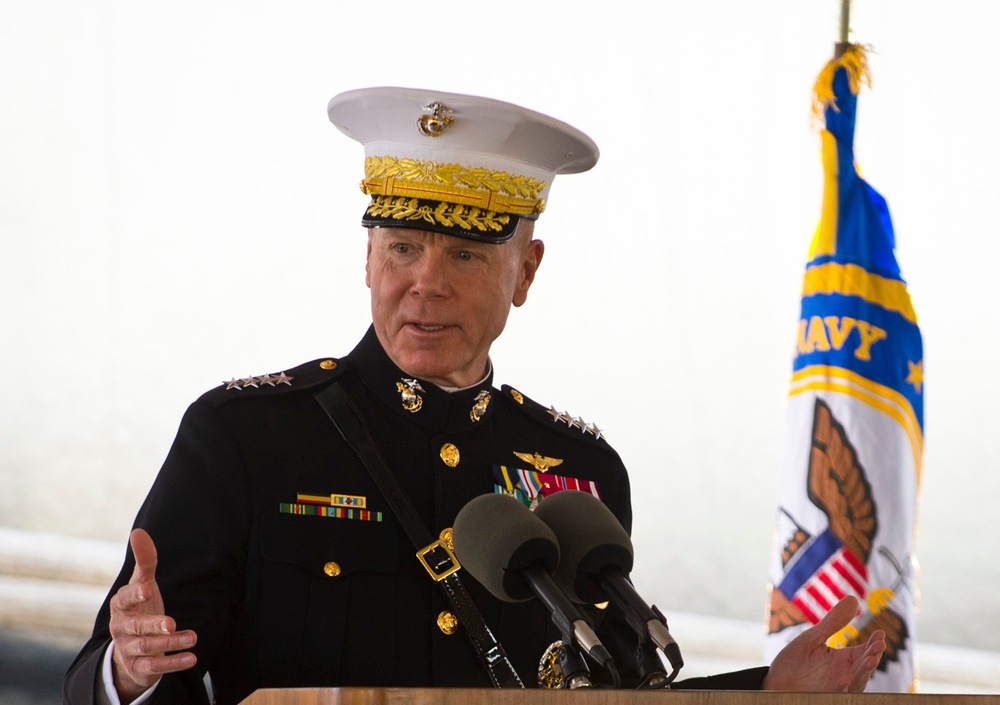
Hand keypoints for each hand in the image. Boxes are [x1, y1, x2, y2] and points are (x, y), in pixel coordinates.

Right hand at [108, 528, 198, 702]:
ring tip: (193, 637)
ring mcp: (128, 649)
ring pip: (147, 648)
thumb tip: (138, 531)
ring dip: (170, 645)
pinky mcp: (139, 667)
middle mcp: (121, 628)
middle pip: (136, 627)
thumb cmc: (139, 608)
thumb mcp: (142, 585)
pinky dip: (172, 664)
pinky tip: (191, 658)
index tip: (148, 589)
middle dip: (153, 625)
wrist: (128, 648)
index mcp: (120, 606)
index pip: (124, 599)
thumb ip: (144, 561)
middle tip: (173, 623)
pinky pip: (154, 668)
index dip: (135, 594)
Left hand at [763, 595, 885, 691]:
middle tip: (878, 646)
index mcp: (843, 660)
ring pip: (857, 683)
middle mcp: (844, 674)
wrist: (774, 684)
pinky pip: (839, 695)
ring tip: (870, 660)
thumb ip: (833, 623)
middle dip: (872, 656)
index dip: (873, 643)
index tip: (880, 633)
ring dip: (863, 672)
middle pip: (864, 667)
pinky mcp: (827, 697)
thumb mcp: (812, 638)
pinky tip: (844, 680)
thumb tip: (854, 598)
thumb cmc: (793, 662)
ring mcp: (837, 688)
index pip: (864, 650)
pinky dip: (843, 689)